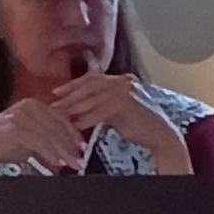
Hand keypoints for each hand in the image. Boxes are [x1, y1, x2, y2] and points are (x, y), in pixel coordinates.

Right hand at [0, 98, 85, 173]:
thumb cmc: (1, 143)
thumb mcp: (28, 137)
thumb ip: (46, 137)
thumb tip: (67, 149)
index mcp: (33, 104)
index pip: (61, 116)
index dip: (73, 133)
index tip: (82, 147)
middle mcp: (28, 105)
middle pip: (58, 125)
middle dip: (71, 144)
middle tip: (81, 158)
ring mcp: (21, 115)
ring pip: (51, 134)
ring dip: (64, 151)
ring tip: (73, 163)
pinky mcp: (15, 128)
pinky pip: (39, 142)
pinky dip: (51, 153)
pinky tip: (58, 163)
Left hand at [51, 72, 184, 153]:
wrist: (161, 134)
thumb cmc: (140, 124)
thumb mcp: (118, 109)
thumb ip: (102, 104)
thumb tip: (80, 107)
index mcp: (121, 79)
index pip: (92, 78)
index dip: (73, 85)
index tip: (56, 92)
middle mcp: (123, 81)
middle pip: (89, 85)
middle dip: (69, 94)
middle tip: (53, 102)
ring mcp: (125, 91)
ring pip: (92, 98)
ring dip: (74, 107)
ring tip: (59, 115)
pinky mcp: (126, 104)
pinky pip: (100, 111)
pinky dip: (86, 119)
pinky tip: (75, 125)